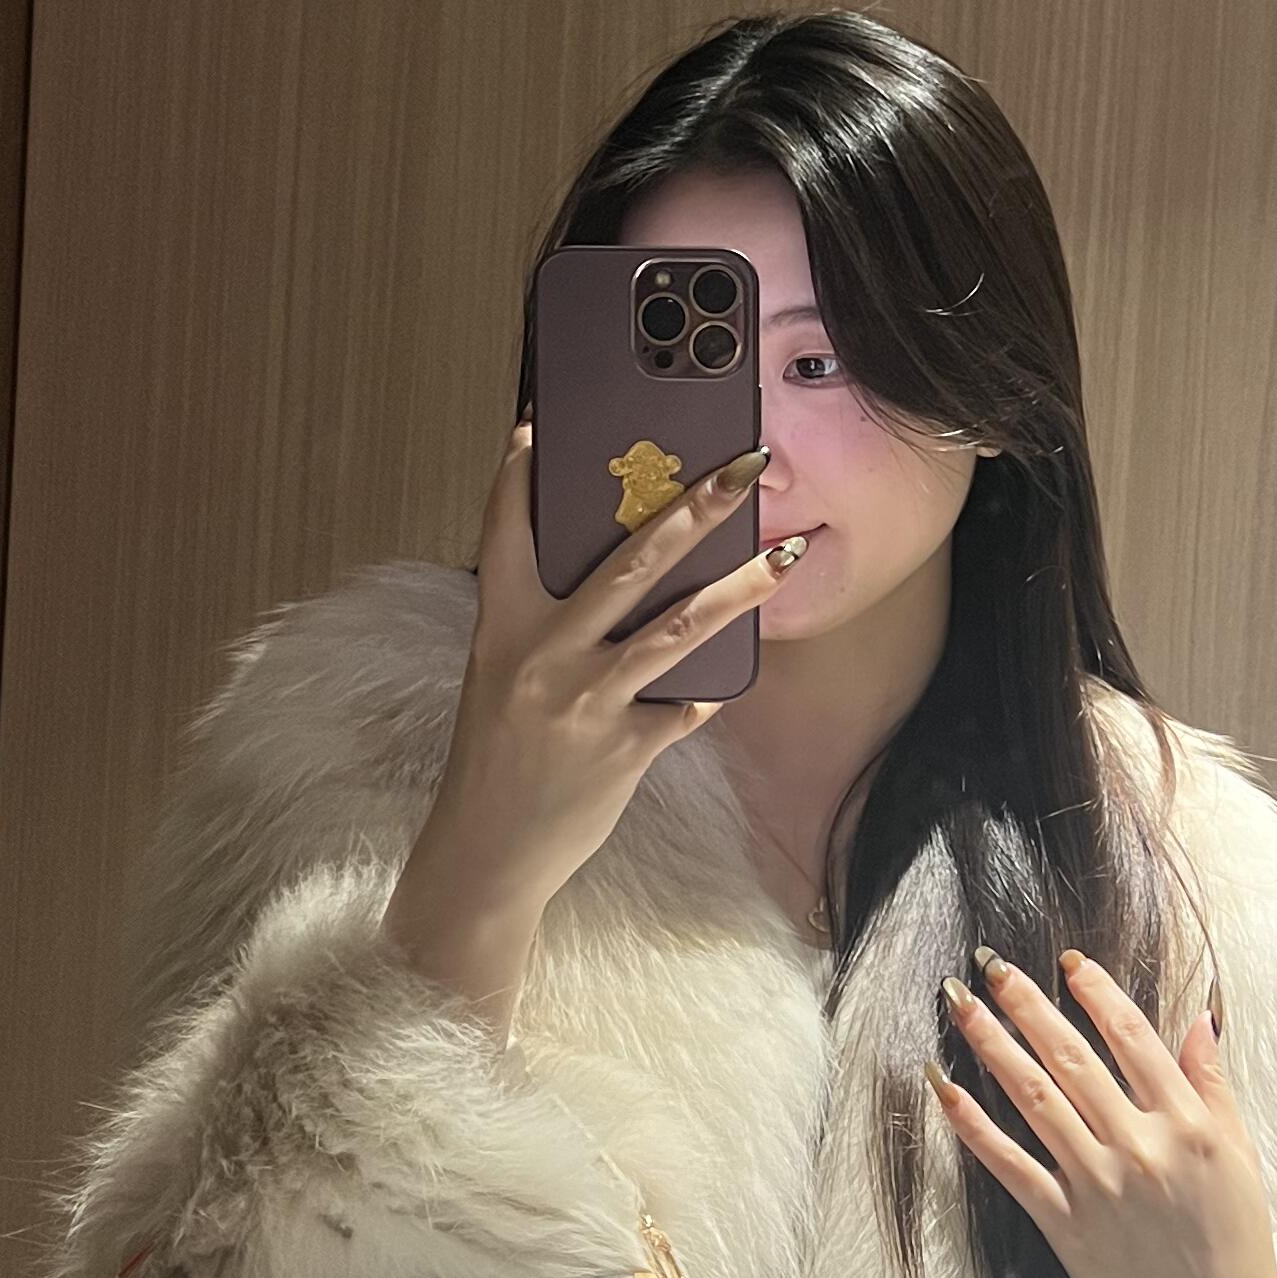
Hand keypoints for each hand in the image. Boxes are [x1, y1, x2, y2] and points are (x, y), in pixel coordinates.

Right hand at [383, 420, 795, 1036]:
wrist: (488, 853)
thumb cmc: (497, 755)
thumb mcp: (501, 676)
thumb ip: (544, 622)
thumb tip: (616, 568)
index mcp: (501, 627)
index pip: (505, 533)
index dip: (519, 476)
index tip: (541, 424)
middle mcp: (543, 655)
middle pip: (629, 562)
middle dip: (695, 507)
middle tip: (745, 465)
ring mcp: (587, 701)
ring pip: (680, 626)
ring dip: (742, 585)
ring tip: (788, 552)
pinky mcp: (625, 748)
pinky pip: (686, 705)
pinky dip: (711, 687)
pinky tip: (737, 674)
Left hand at [930, 947, 1276, 1277]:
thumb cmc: (1235, 1238)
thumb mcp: (1241, 1154)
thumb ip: (1213, 1083)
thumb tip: (1200, 1015)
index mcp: (1187, 1123)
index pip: (1133, 1038)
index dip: (1097, 993)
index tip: (1068, 961)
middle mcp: (1138, 1147)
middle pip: (1072, 1059)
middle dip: (1027, 1006)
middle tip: (991, 966)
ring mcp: (1097, 1186)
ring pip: (1034, 1100)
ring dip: (992, 1046)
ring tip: (959, 1005)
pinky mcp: (1065, 1225)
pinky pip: (1010, 1165)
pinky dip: (973, 1125)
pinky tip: (944, 1087)